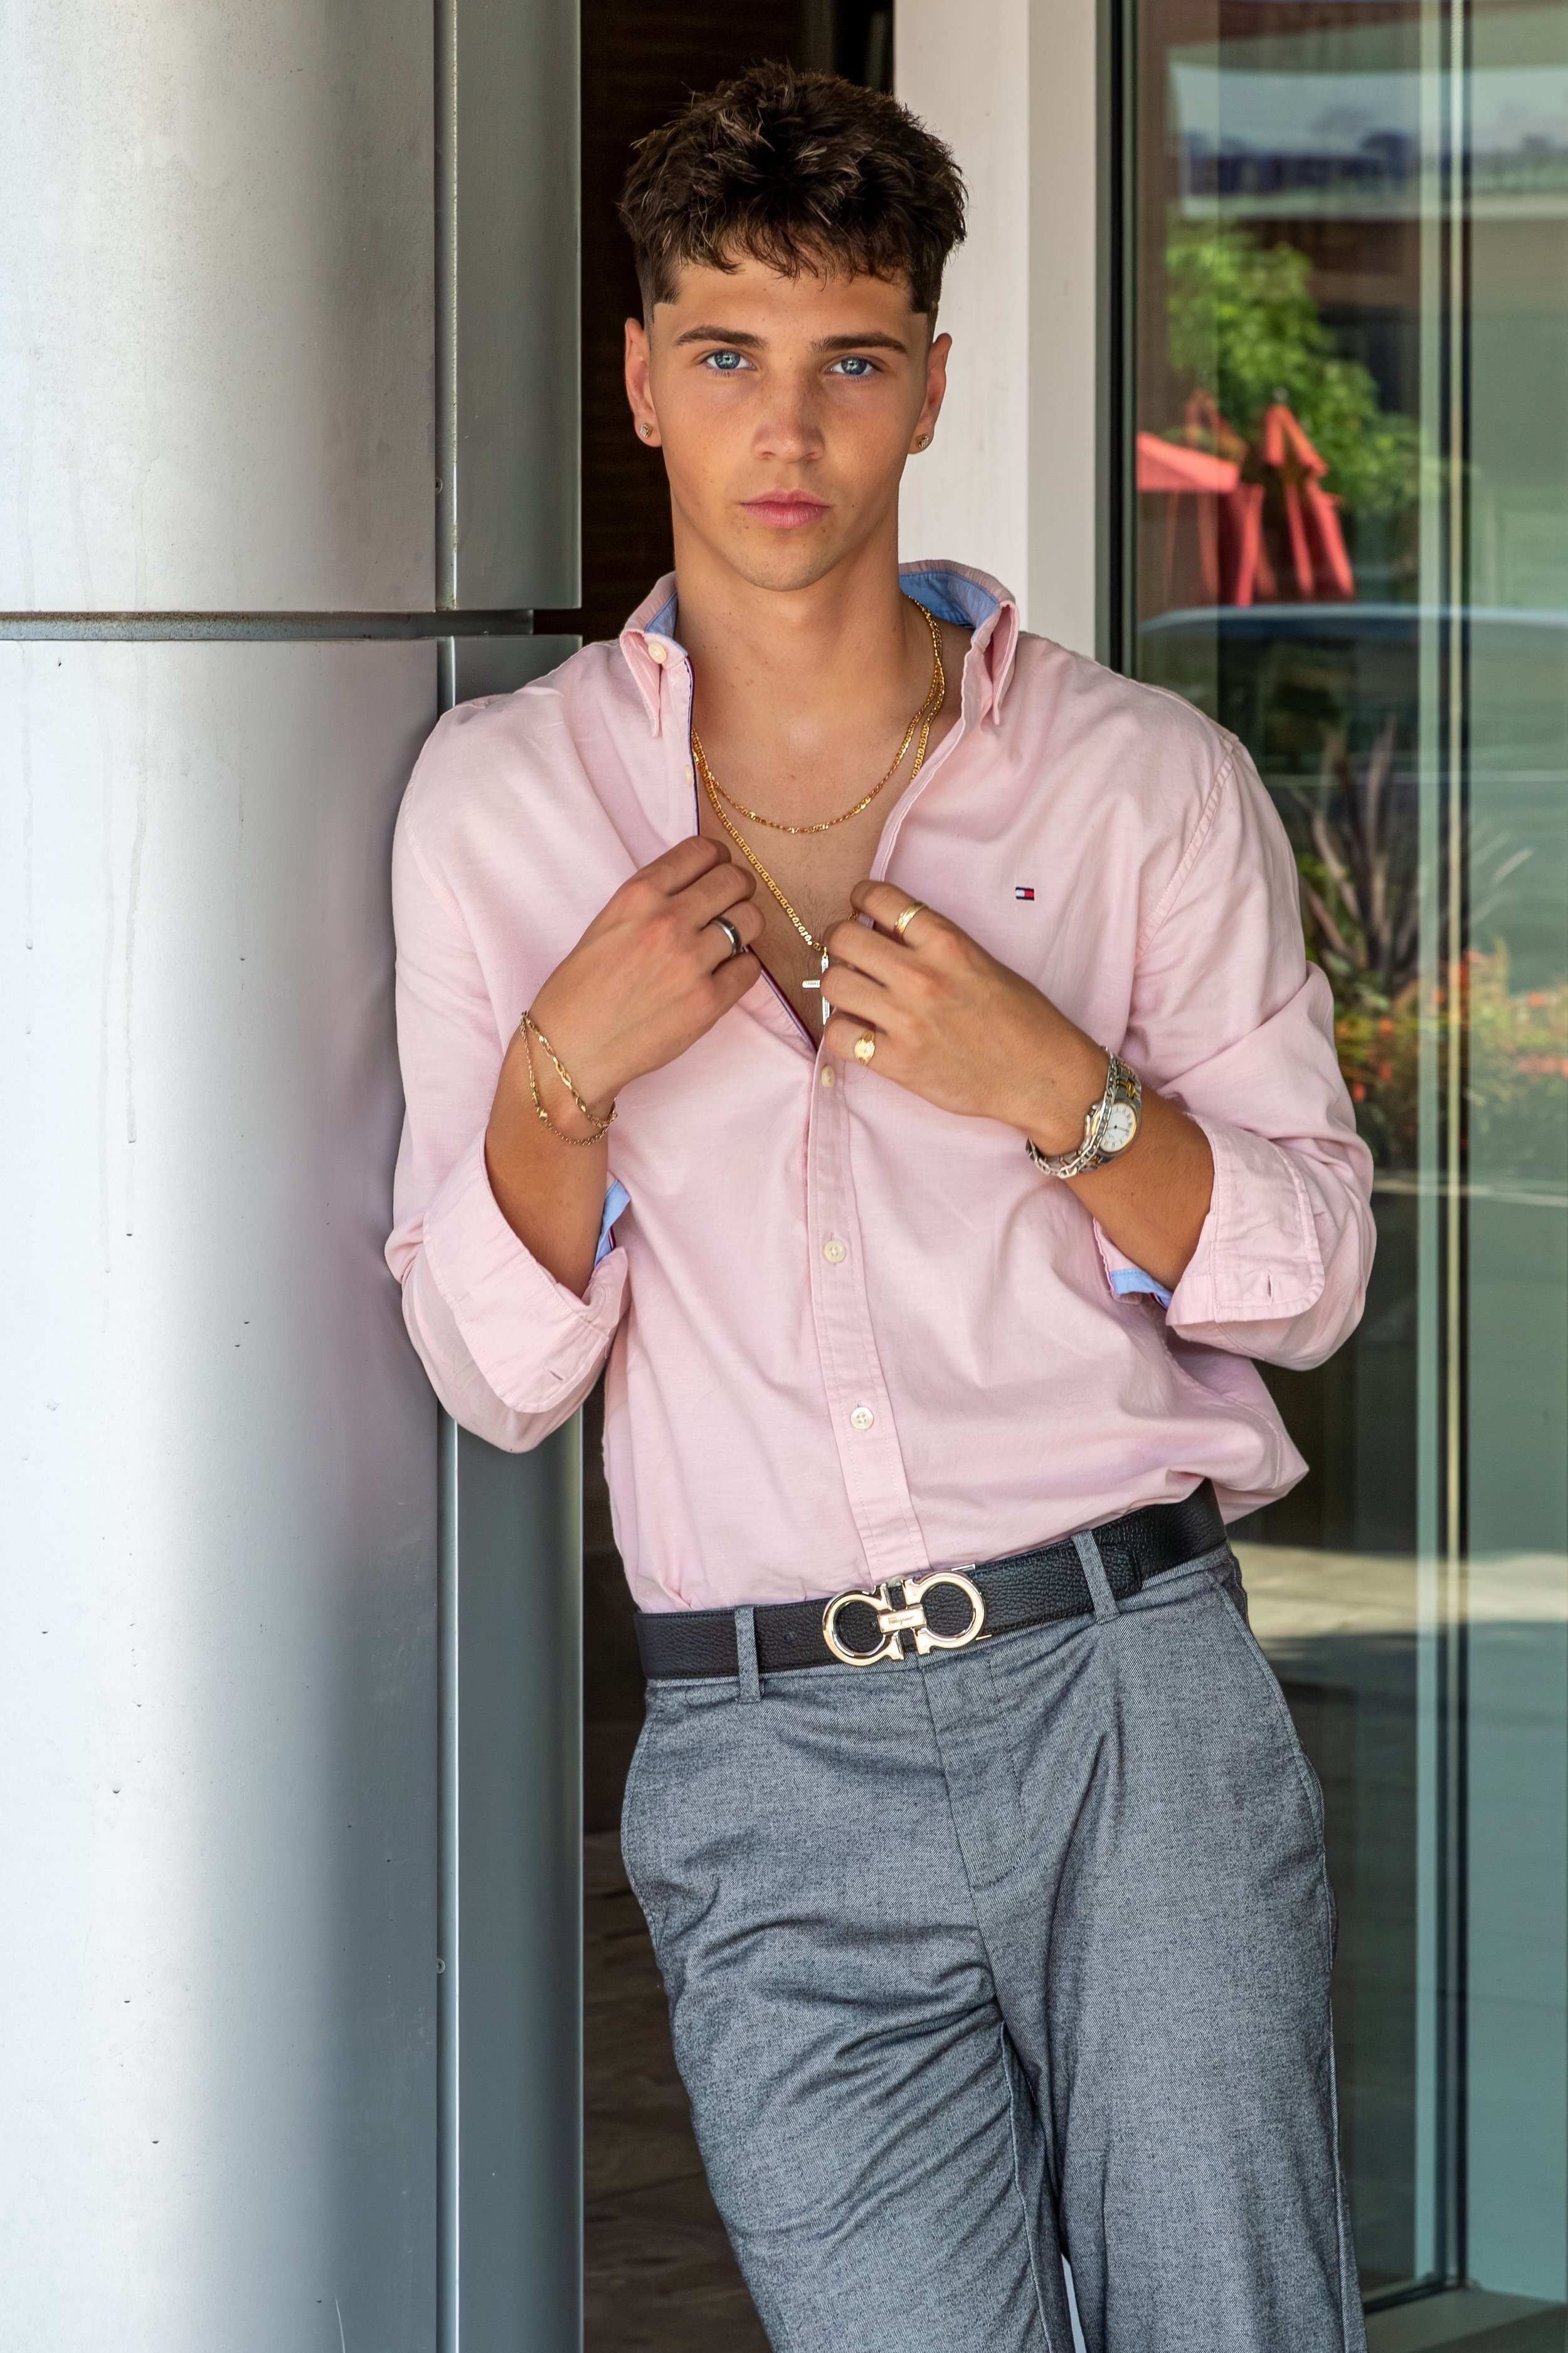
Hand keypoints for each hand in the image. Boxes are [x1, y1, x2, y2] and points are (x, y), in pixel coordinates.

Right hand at [527, 839, 762, 1113]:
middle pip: (735, 880)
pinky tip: (721, 975)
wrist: (571, 1050)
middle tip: (731, 905)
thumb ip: (652, 900)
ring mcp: (690, 962)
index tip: (717, 870)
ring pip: (751, 920)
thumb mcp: (607, 924)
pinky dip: (742, 968)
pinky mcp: (708, 1002)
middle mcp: (666, 922)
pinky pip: (751, 968)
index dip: (717, 858)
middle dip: (738, 888)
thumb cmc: (580, 990)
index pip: (701, 850)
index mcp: (637, 895)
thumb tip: (699, 884)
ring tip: (727, 942)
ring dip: (745, 927)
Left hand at [821, 883, 1106, 1148]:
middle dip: (839, 943)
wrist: (1043, 1076)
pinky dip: (841, 1033)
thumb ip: (933, 944)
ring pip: (832, 984)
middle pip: (842, 939)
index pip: (879, 897)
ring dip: (837, 987)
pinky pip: (838, 1036)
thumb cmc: (1022, 1019)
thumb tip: (881, 931)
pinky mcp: (898, 1062)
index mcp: (948, 942)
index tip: (860, 910)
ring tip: (854, 996)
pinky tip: (859, 1033)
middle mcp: (923, 976)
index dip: (860, 899)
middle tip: (850, 957)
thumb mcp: (982, 962)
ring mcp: (908, 1020)